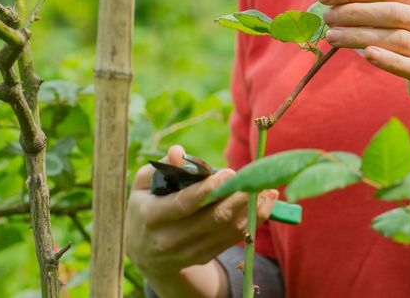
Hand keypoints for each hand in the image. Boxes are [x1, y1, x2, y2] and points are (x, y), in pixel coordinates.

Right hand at [125, 145, 278, 278]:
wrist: (144, 252)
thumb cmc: (145, 207)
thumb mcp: (143, 185)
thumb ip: (163, 167)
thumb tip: (179, 151)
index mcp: (151, 217)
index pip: (182, 205)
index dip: (206, 191)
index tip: (227, 173)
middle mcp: (169, 239)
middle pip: (211, 220)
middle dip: (235, 197)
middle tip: (251, 177)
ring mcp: (188, 253)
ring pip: (227, 230)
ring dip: (250, 209)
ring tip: (266, 188)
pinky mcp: (204, 257)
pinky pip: (233, 239)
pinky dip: (252, 220)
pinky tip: (266, 202)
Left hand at [318, 0, 409, 106]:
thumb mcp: (409, 15)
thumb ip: (379, 3)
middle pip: (389, 11)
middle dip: (351, 12)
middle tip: (326, 17)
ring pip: (394, 38)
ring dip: (357, 36)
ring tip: (331, 36)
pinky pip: (408, 66)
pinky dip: (386, 59)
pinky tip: (365, 54)